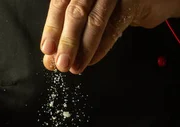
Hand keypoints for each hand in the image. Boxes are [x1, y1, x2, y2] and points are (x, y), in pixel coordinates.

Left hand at [41, 0, 179, 73]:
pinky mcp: (133, 2)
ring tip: (74, 67)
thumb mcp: (87, 14)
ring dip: (83, 48)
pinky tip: (91, 60)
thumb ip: (68, 33)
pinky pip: (114, 27)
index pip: (60, 3)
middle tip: (60, 64)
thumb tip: (51, 59)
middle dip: (67, 41)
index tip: (47, 49)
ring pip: (95, 20)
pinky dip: (101, 47)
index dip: (52, 27)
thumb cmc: (113, 6)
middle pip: (76, 11)